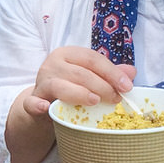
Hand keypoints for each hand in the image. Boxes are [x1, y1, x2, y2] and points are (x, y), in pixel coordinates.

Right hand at [18, 47, 134, 121]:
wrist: (42, 104)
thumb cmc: (70, 88)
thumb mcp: (89, 78)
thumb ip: (109, 75)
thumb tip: (131, 72)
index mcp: (68, 54)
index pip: (92, 59)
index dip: (111, 72)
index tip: (127, 86)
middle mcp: (53, 65)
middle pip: (79, 72)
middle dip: (101, 85)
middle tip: (116, 99)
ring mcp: (41, 83)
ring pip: (59, 85)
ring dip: (79, 93)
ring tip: (94, 101)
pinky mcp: (31, 101)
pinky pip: (31, 103)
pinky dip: (37, 105)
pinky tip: (45, 108)